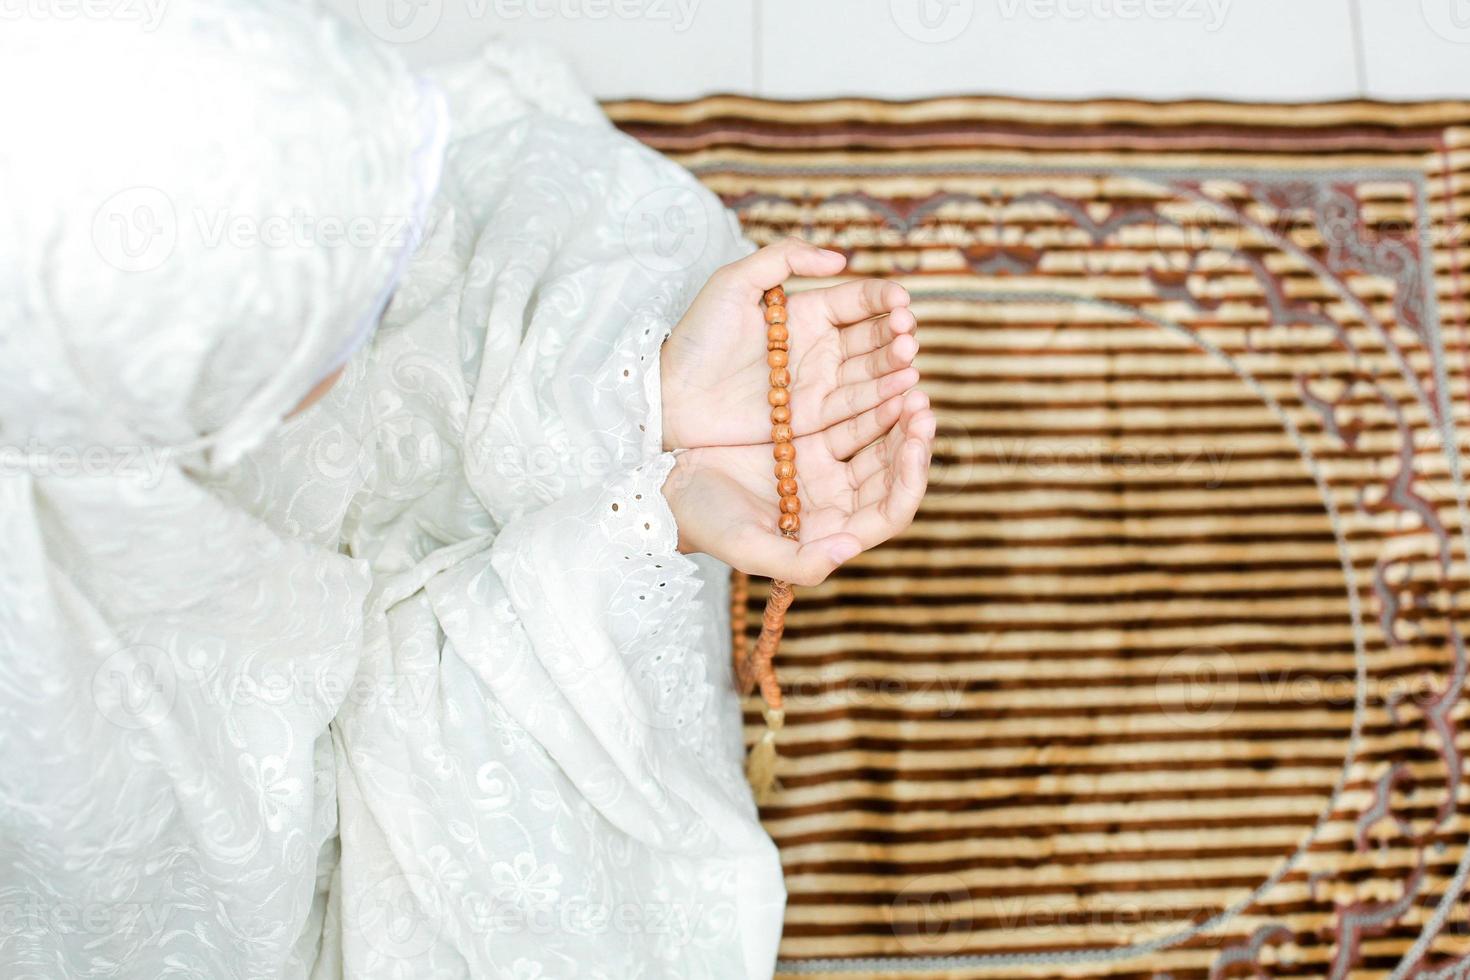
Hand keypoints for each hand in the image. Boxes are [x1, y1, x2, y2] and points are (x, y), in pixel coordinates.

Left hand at [660, 237, 919, 450]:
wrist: (671, 393)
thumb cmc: (697, 335)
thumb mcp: (734, 281)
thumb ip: (783, 257)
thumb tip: (839, 260)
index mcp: (806, 311)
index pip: (857, 301)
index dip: (882, 300)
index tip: (900, 301)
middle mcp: (819, 347)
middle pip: (871, 338)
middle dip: (894, 334)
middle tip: (905, 333)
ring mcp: (818, 383)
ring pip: (869, 372)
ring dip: (894, 366)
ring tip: (910, 360)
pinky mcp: (813, 419)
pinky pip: (853, 407)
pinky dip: (880, 399)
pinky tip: (901, 389)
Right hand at [661, 389, 935, 585]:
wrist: (662, 480)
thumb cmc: (700, 519)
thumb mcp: (744, 545)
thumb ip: (798, 562)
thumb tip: (848, 550)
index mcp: (830, 530)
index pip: (890, 512)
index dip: (910, 481)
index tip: (915, 444)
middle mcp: (836, 499)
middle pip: (893, 471)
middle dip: (913, 439)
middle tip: (922, 404)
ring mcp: (825, 462)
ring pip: (879, 437)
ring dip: (897, 410)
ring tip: (909, 379)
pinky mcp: (809, 429)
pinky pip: (854, 410)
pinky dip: (871, 392)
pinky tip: (880, 371)